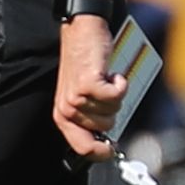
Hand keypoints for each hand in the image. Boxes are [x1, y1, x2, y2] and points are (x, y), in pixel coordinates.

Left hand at [52, 14, 123, 158]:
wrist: (83, 32)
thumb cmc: (86, 62)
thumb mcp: (83, 94)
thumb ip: (90, 116)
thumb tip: (106, 140)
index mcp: (63, 115)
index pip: (81, 148)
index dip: (100, 153)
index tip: (111, 150)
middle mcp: (67, 109)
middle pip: (105, 128)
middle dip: (112, 111)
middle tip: (104, 90)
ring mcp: (76, 98)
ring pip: (112, 112)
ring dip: (115, 95)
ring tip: (105, 79)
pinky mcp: (88, 84)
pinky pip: (116, 97)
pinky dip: (121, 84)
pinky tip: (111, 74)